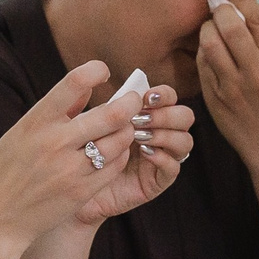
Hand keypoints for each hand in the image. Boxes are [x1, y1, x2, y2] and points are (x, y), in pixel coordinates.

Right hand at [0, 59, 152, 251]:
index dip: (95, 71)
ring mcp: (71, 169)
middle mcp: (55, 143)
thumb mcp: (19, 134)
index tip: (103, 71)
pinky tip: (117, 152)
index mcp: (36, 122)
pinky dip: (121, 155)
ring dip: (127, 131)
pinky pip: (114, 167)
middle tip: (134, 100)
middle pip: (110, 114)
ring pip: (119, 141)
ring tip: (126, 128)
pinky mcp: (82, 192)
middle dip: (129, 103)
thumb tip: (85, 86)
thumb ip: (54, 111)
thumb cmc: (5, 172)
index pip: (74, 83)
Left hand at [74, 81, 196, 224]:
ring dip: (165, 135)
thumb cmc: (82, 152)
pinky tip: (145, 154)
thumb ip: (100, 102)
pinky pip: (174, 168)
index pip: (169, 98)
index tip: (146, 97)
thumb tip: (99, 71)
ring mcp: (163, 157)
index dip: (163, 94)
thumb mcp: (90, 123)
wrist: (73, 187)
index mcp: (148, 116)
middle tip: (141, 120)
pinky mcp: (158, 181)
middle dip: (166, 114)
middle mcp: (160, 134)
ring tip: (140, 137)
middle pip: (185, 116)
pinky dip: (162, 158)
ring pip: (185, 141)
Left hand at [196, 0, 258, 159]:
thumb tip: (245, 8)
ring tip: (214, 28)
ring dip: (209, 29)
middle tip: (220, 8)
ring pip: (209, 42)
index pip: (255, 16)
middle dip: (221, 9)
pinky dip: (205, 52)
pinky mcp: (215, 98)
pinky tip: (213, 52)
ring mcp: (233, 86)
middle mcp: (257, 71)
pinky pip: (202, 64)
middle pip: (228, 24)